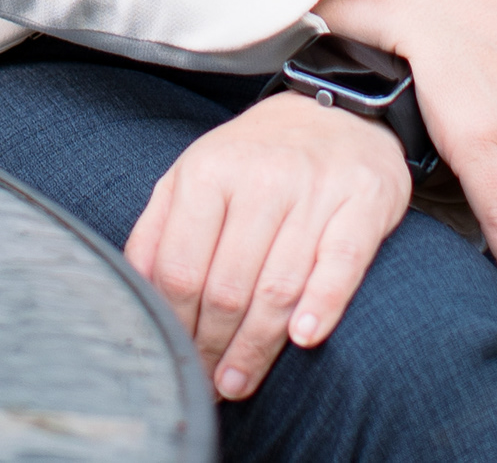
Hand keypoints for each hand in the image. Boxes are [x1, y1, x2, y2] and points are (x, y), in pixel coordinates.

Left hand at [123, 92, 414, 399]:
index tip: (176, 359)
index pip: (180, 268)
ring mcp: (314, 190)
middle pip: (228, 287)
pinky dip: (321, 305)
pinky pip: (341, 263)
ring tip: (240, 382)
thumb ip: (160, 228)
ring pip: (279, 286)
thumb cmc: (256, 159)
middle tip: (211, 385)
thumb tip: (132, 289)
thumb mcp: (196, 175)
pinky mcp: (363, 202)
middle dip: (214, 347)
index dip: (176, 325)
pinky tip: (304, 340)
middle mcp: (260, 178)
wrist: (338, 111)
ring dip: (257, 347)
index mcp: (207, 172)